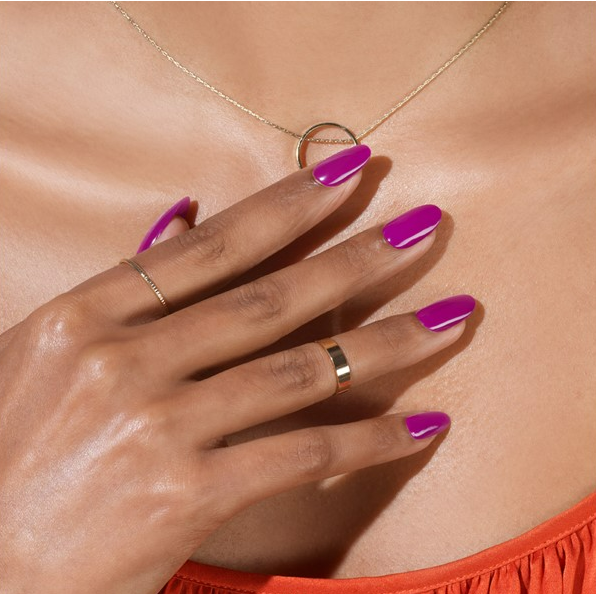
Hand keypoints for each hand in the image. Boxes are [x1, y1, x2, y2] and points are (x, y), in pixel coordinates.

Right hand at [0, 146, 474, 591]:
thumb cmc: (10, 455)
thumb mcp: (43, 354)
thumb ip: (121, 287)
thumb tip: (180, 214)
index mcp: (83, 316)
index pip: (210, 248)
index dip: (287, 205)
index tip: (348, 172)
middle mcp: (120, 360)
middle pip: (270, 298)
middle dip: (358, 258)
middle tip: (424, 228)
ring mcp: (155, 427)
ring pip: (300, 370)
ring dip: (387, 343)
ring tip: (451, 319)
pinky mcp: (184, 496)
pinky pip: (301, 455)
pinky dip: (368, 440)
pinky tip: (420, 424)